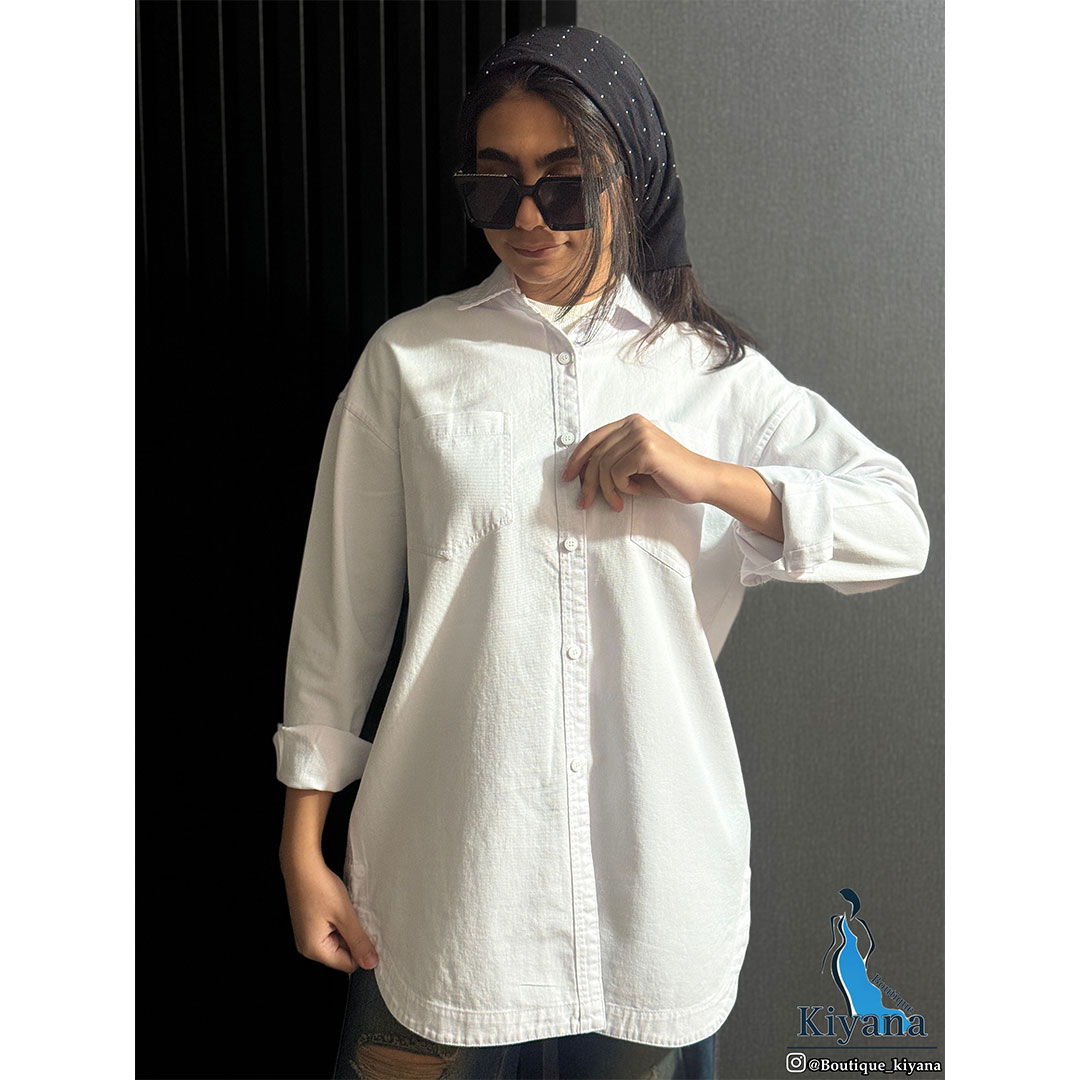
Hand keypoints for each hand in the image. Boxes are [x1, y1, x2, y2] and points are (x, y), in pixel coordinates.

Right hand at [281, 853, 378, 973]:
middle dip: (353, 937)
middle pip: (342, 953)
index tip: (368, 933)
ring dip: (346, 927)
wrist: (301, 865)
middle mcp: (307, 946)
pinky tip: (337, 906)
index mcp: (314, 949)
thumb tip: (370, 962)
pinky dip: (338, 920)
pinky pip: (330, 930)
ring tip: (344, 909)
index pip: (347, 965)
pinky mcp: (309, 923)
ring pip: (337, 940)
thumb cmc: (319, 887)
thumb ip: (359, 941)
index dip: (361, 950)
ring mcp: (306, 935)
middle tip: (354, 916)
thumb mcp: (345, 915)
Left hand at [561, 413, 714, 511]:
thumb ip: (611, 463)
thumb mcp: (634, 467)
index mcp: (631, 423)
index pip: (593, 438)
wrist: (702, 481)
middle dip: (587, 482)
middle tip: (584, 502)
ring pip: (604, 465)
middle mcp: (634, 424)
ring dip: (607, 489)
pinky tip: (636, 490)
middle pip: (595, 454)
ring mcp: (641, 434)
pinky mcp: (646, 449)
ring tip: (619, 501)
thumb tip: (580, 475)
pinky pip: (617, 473)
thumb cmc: (669, 477)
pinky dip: (622, 487)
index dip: (577, 458)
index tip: (567, 477)